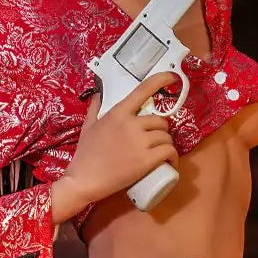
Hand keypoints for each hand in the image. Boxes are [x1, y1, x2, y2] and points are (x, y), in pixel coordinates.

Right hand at [64, 70, 179, 204]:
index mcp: (118, 113)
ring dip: (167, 146)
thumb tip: (99, 94)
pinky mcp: (146, 160)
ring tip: (160, 155)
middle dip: (161, 131)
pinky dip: (173, 158)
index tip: (173, 77)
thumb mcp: (88, 126)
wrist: (83, 180)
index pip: (143, 90)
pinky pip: (169, 152)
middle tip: (155, 142)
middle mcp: (132, 124)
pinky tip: (170, 163)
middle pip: (161, 121)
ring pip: (167, 138)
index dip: (161, 80)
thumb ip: (94, 108)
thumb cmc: (85, 154)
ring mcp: (140, 142)